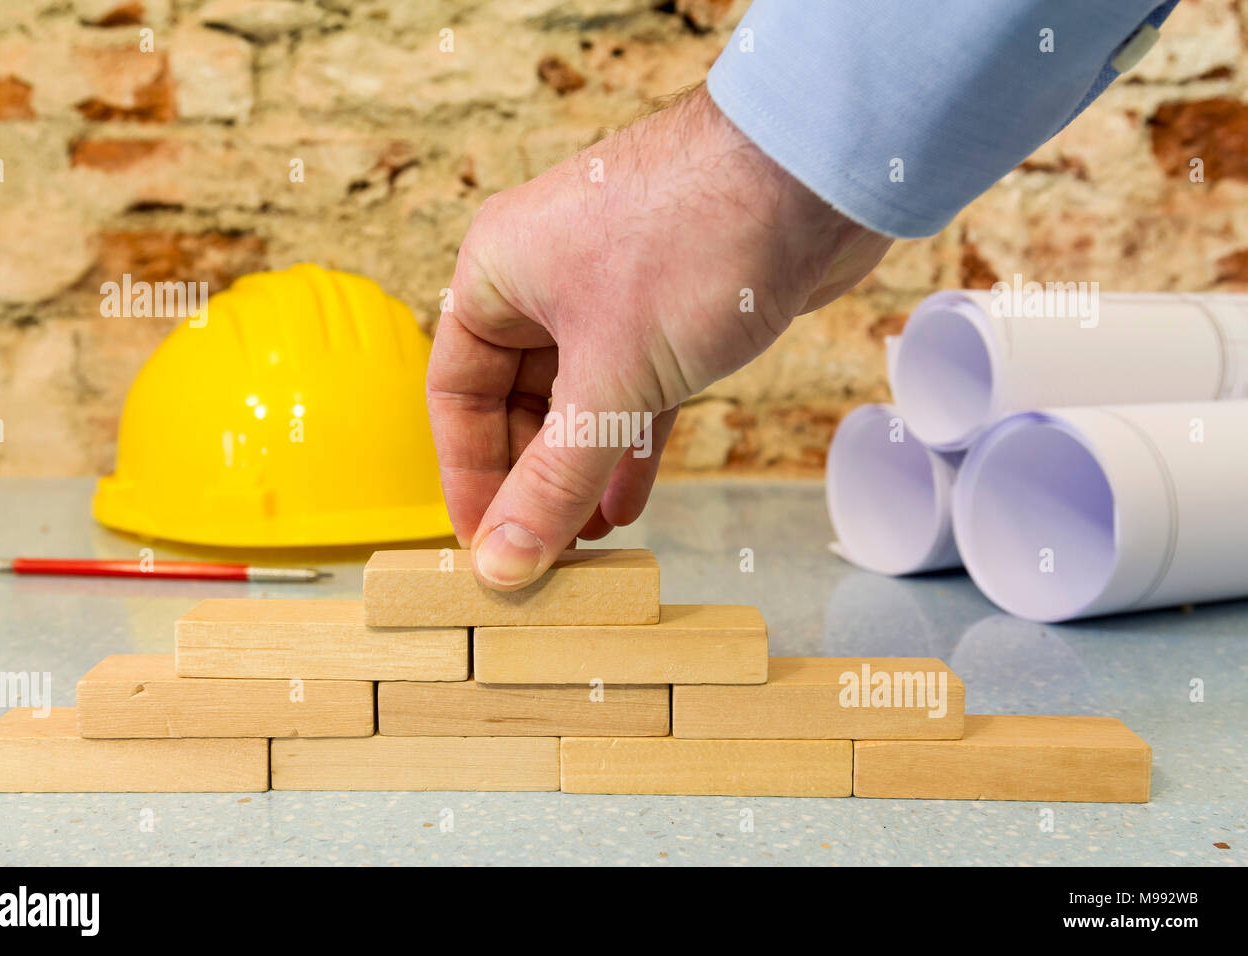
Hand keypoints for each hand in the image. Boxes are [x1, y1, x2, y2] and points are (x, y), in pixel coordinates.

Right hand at [427, 85, 891, 589]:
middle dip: (533, 481)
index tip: (486, 545)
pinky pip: (634, 392)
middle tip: (546, 555)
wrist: (814, 170)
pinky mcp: (672, 310)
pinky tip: (629, 500)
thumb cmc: (693, 240)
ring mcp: (612, 293)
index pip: (456, 394)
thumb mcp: (611, 381)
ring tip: (587, 544)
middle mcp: (544, 281)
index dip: (469, 477)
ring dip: (582, 471)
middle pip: (517, 403)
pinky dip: (630, 444)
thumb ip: (554, 478)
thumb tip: (503, 560)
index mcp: (498, 276)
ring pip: (580, 402)